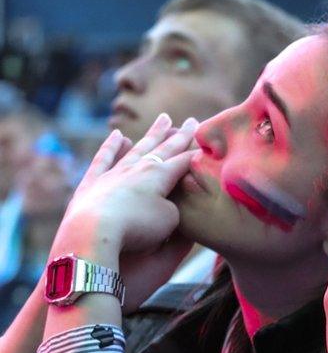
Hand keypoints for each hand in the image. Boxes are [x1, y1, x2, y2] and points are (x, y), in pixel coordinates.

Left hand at [51, 113, 196, 310]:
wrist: (93, 233)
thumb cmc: (137, 227)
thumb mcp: (169, 219)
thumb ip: (175, 205)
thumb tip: (168, 201)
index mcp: (160, 175)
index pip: (186, 160)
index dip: (200, 153)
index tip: (210, 144)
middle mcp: (138, 168)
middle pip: (165, 148)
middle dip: (181, 135)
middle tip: (193, 120)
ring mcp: (113, 173)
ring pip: (138, 148)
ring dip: (153, 134)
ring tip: (164, 119)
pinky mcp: (91, 184)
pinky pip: (103, 159)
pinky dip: (111, 146)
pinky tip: (119, 136)